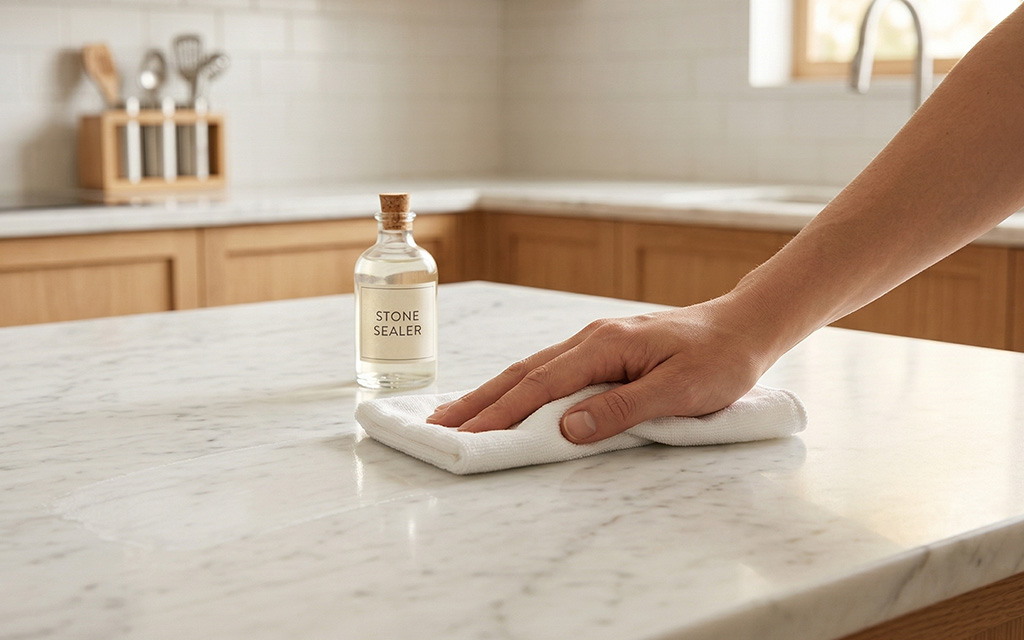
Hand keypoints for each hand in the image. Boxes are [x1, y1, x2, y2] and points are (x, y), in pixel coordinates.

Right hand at [426, 297, 772, 443]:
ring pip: (531, 371)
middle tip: (437, 428)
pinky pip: (549, 371)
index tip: (467, 437)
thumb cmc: (718, 360)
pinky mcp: (601, 351)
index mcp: (604, 346)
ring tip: (457, 416)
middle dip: (478, 402)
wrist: (742, 327)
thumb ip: (622, 410)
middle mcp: (590, 339)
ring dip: (492, 395)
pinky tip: (505, 399)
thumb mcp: (679, 392)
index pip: (540, 385)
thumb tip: (567, 428)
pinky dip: (518, 388)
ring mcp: (593, 343)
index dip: (502, 413)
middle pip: (522, 374)